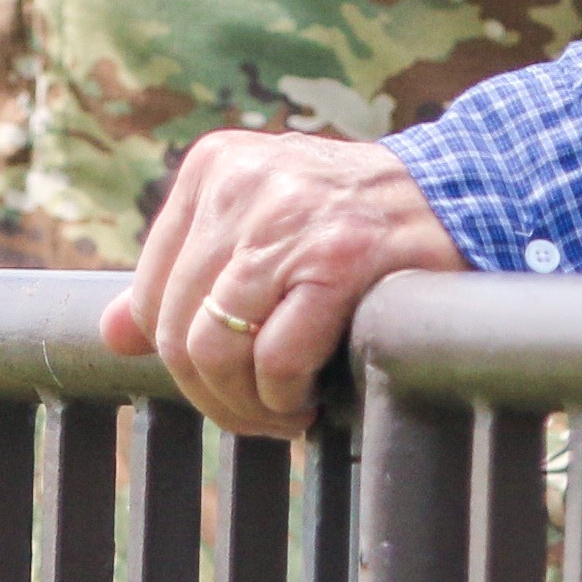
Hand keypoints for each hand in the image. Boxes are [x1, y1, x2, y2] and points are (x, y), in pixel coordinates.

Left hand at [99, 130, 464, 439]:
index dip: (180, 358)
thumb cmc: (357, 222)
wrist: (469, 195)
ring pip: (214, 351)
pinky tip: (315, 397)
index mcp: (214, 166)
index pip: (149, 295)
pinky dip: (287, 398)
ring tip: (285, 411)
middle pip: (176, 330)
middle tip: (259, 414)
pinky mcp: (337, 258)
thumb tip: (112, 335)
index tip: (226, 380)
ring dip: (248, 406)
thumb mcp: (262, 226)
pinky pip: (276, 359)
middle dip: (213, 394)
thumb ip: (189, 272)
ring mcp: (288, 218)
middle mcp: (242, 182)